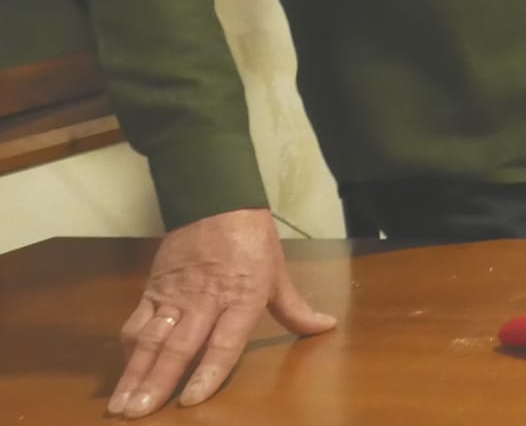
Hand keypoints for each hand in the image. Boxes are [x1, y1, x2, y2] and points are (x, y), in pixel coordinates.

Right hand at [108, 208, 334, 417]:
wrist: (216, 201)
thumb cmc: (253, 240)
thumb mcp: (278, 274)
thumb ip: (295, 310)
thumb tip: (326, 328)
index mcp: (242, 299)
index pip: (224, 343)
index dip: (208, 373)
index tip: (190, 401)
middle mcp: (206, 301)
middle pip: (179, 347)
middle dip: (157, 384)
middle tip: (138, 415)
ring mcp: (176, 296)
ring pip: (151, 339)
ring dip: (134, 373)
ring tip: (120, 405)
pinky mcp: (154, 288)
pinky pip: (137, 321)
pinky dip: (129, 347)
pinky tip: (122, 371)